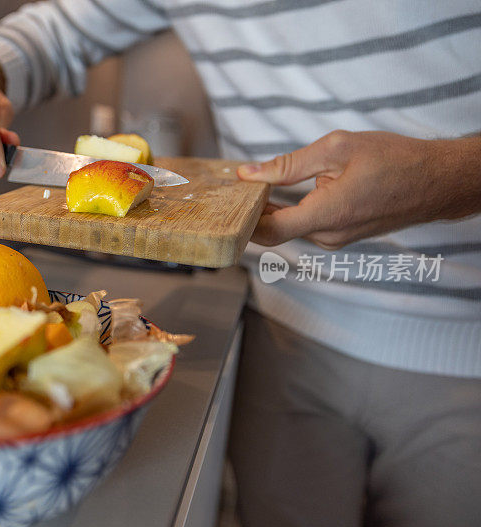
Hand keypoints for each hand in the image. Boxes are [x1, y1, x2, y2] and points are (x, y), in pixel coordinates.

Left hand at [237, 130, 480, 248]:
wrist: (438, 181)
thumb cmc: (395, 160)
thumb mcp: (337, 149)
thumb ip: (288, 164)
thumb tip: (248, 173)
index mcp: (326, 216)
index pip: (267, 231)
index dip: (242, 218)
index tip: (227, 198)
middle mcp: (328, 236)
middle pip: (274, 230)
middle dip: (251, 211)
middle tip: (232, 187)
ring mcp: (335, 239)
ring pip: (289, 227)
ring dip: (270, 209)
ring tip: (253, 184)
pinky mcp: (341, 235)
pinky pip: (305, 225)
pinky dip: (289, 210)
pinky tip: (280, 192)